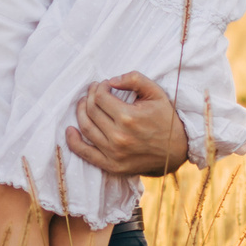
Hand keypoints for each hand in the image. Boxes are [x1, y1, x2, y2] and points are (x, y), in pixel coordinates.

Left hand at [64, 73, 193, 177]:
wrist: (176, 152)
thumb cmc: (166, 119)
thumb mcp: (156, 93)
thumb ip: (135, 79)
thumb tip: (112, 80)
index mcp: (129, 118)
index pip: (100, 97)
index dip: (100, 87)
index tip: (106, 85)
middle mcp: (119, 137)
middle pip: (91, 111)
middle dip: (89, 96)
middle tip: (94, 91)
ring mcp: (114, 154)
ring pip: (86, 128)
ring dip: (80, 112)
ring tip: (85, 104)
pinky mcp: (112, 166)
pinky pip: (85, 154)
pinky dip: (73, 142)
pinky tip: (70, 130)